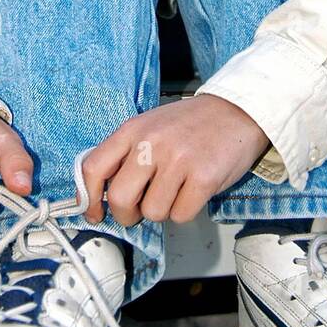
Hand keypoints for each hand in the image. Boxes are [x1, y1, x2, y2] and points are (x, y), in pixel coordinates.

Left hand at [81, 95, 271, 226]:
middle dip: (128, 215)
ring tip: (176, 189)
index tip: (94, 212)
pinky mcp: (203, 177)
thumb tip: (101, 192)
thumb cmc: (192, 124)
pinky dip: (186, 210)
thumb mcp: (150, 126)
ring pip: (153, 213)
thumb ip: (125, 154)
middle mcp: (151, 143)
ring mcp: (178, 160)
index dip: (88, 198)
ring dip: (163, 210)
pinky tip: (193, 190)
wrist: (238, 111)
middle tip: (139, 210)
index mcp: (132, 130)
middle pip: (120, 199)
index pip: (93, 168)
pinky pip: (181, 215)